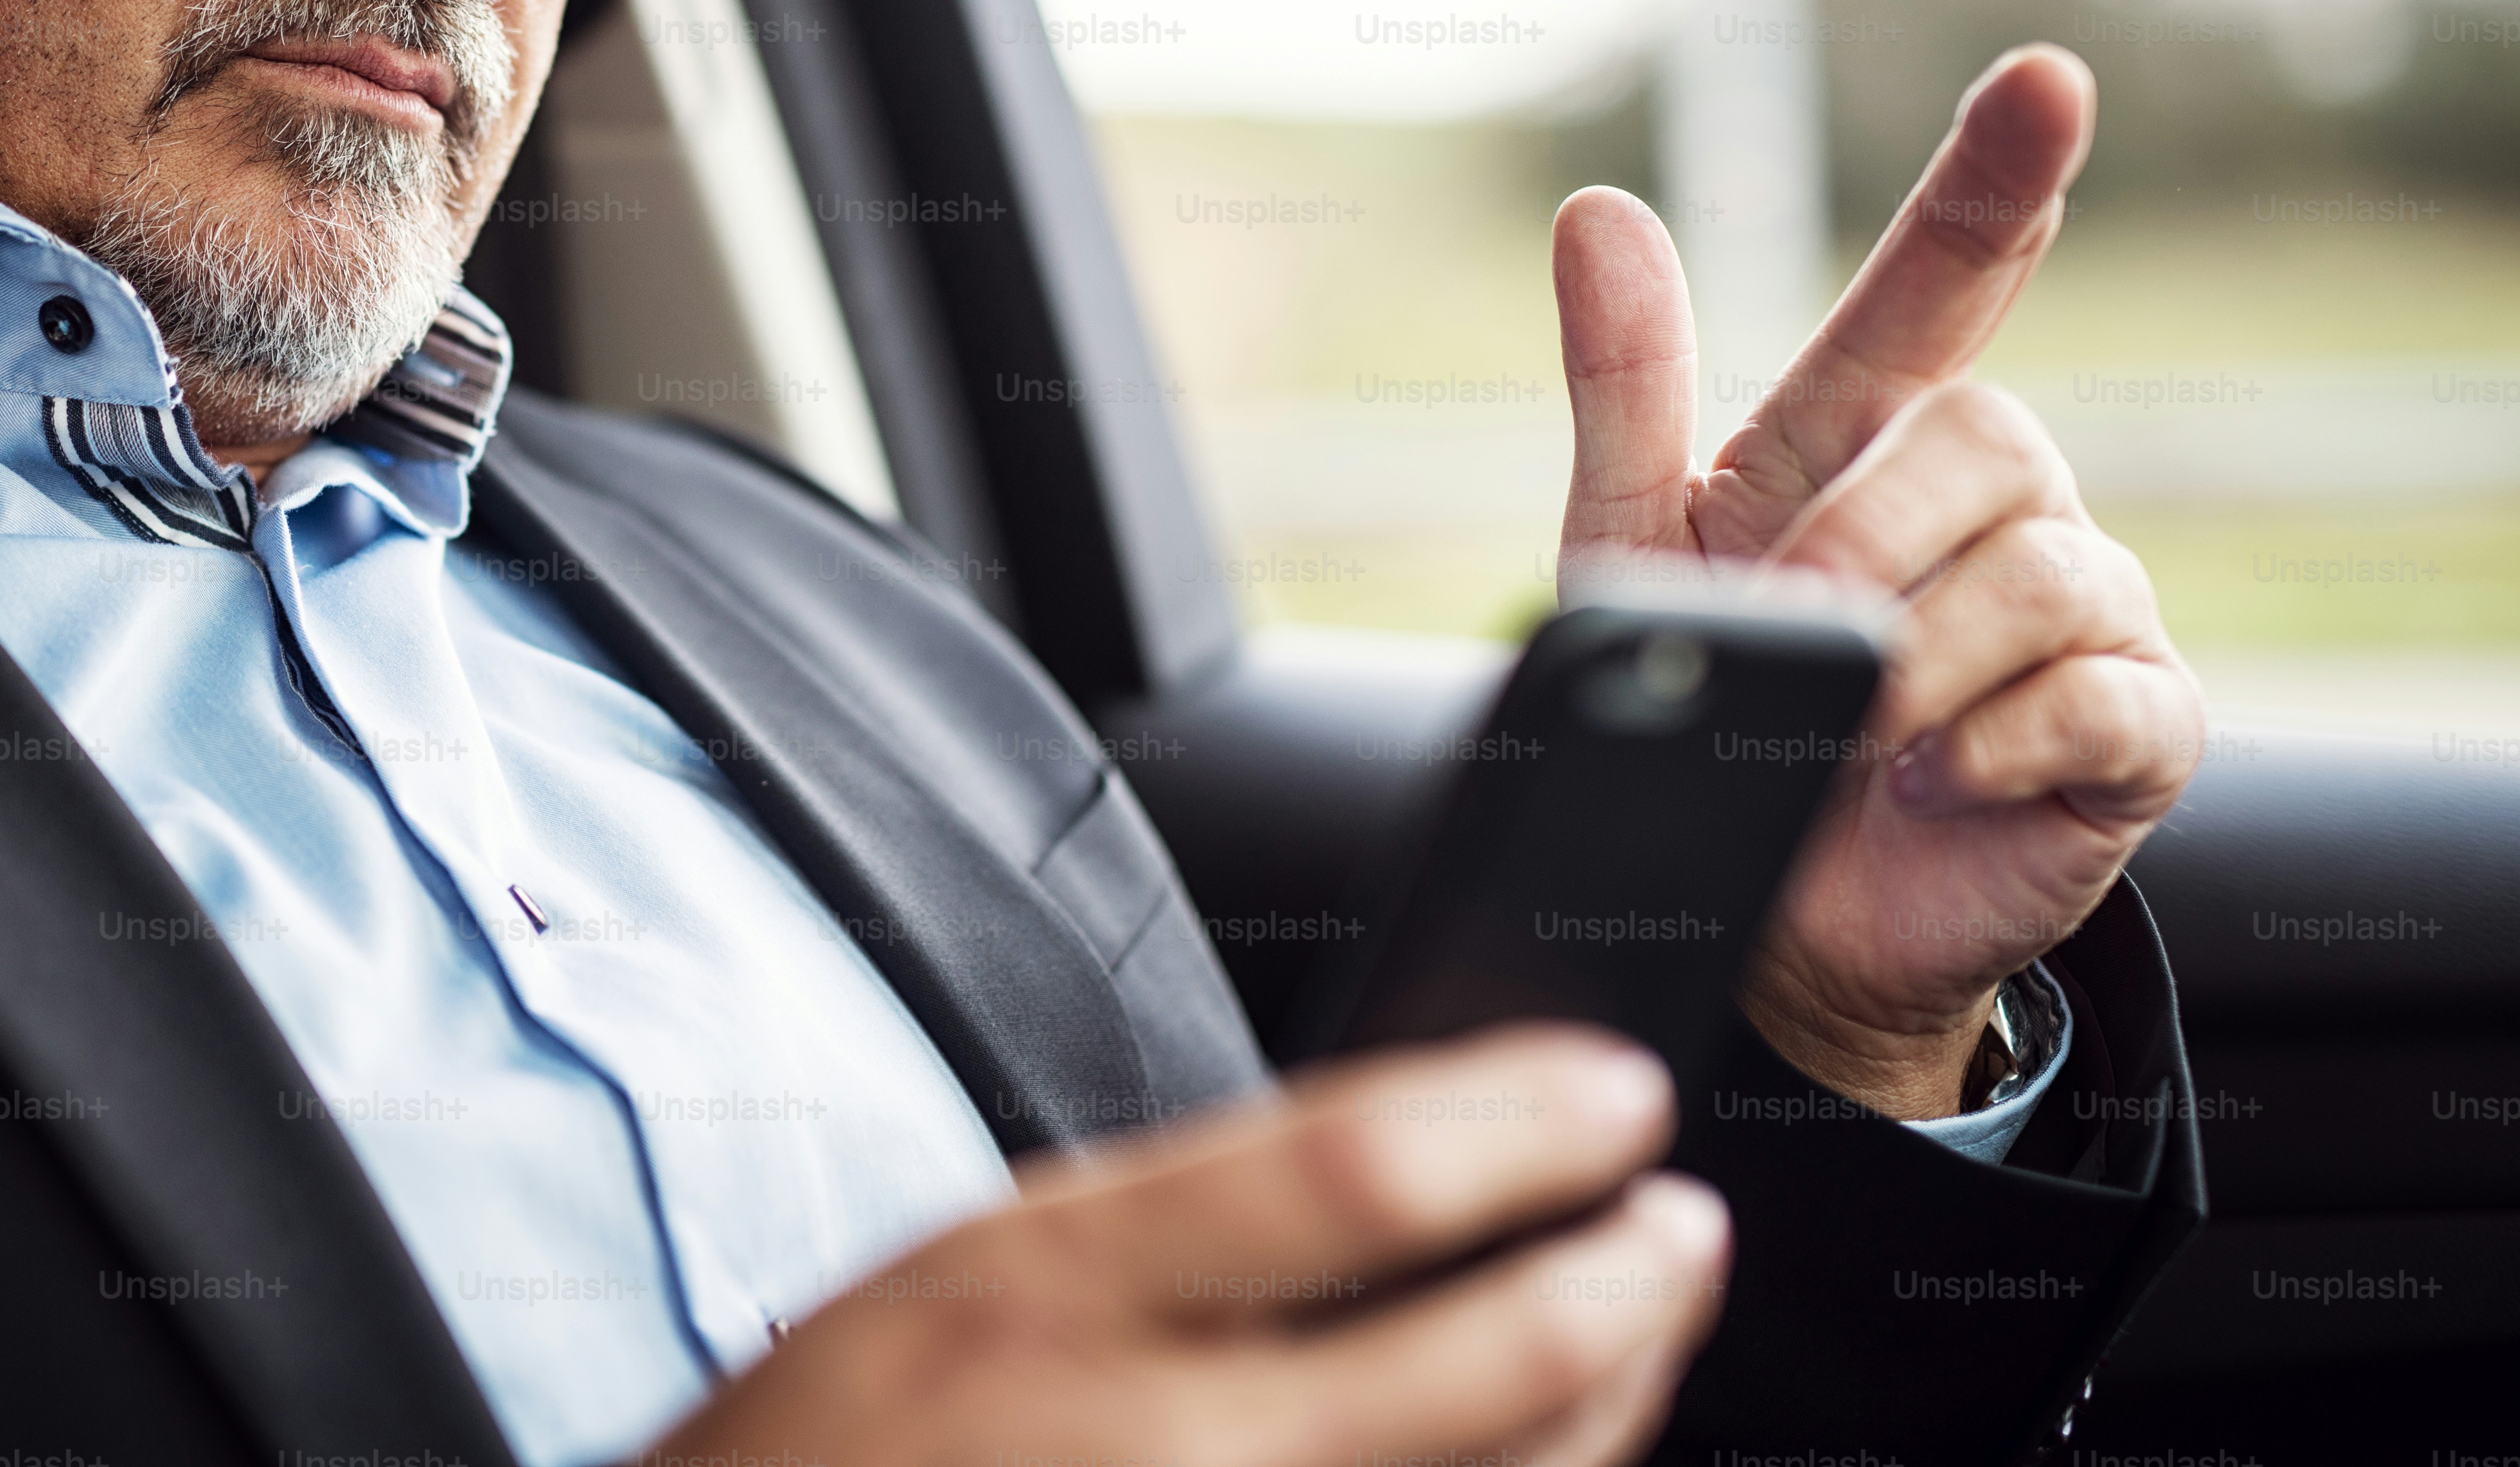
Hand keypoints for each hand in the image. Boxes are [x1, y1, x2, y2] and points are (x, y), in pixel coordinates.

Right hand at [645, 1025, 1727, 1466]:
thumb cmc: (837, 1447)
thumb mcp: (965, 1267)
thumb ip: (1166, 1229)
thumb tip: (1404, 1170)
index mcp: (1049, 1291)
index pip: (1346, 1176)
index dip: (1519, 1121)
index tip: (1616, 1088)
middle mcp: (1151, 1437)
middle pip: (1481, 1360)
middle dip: (1627, 1277)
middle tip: (1682, 1220)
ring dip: (1616, 1397)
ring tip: (1647, 1321)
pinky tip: (1556, 1445)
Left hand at [1550, 45, 2203, 1116]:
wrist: (1772, 910)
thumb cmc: (1717, 710)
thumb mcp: (1633, 550)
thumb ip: (1625, 385)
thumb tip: (1597, 209)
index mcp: (1885, 437)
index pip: (1950, 279)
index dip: (1994, 179)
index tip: (2044, 80)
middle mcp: (2005, 499)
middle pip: (1985, 434)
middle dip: (1867, 538)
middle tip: (1796, 635)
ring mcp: (2087, 610)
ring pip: (2041, 570)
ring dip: (1919, 657)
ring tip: (1856, 724)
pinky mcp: (2137, 728)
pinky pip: (2096, 698)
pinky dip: (1995, 741)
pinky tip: (1934, 774)